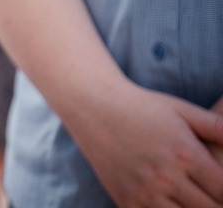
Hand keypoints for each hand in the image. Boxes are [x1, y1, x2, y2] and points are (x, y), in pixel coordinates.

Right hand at [65, 83, 222, 207]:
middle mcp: (165, 176)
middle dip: (216, 204)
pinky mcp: (125, 200)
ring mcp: (143, 191)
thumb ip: (216, 125)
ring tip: (193, 200)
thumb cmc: (142, 105)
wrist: (92, 105)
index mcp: (185, 154)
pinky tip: (171, 203)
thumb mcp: (182, 110)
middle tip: (212, 196)